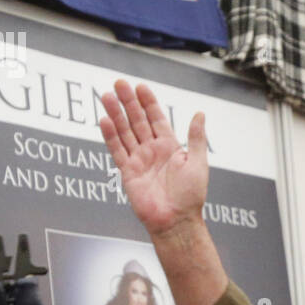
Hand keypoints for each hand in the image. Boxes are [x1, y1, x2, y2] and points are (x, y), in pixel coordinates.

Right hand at [99, 80, 209, 237]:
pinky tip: (105, 120)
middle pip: (137, 121)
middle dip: (128, 102)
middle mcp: (152, 151)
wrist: (176, 221)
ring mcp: (139, 160)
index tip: (140, 87)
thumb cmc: (190, 196)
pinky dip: (111, 136)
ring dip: (116, 114)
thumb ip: (196, 137)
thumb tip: (199, 114)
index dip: (148, 102)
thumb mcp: (198, 162)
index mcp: (170, 147)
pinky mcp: (128, 172)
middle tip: (118, 84)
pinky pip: (117, 150)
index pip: (156, 118)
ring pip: (125, 132)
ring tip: (106, 96)